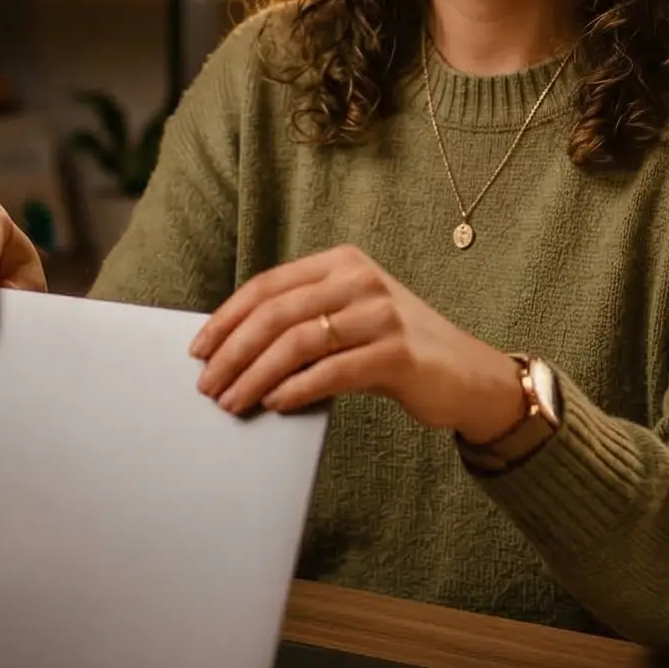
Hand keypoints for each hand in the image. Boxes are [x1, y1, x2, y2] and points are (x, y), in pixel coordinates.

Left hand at [188, 246, 522, 441]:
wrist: (469, 375)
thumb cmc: (399, 349)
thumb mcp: (351, 319)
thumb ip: (305, 322)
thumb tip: (233, 352)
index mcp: (342, 263)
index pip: (268, 285)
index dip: (227, 318)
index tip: (199, 349)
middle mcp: (361, 280)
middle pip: (276, 314)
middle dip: (233, 353)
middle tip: (207, 385)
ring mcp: (381, 314)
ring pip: (297, 343)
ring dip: (256, 377)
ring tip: (233, 402)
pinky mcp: (398, 352)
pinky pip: (331, 371)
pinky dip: (296, 389)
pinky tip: (275, 404)